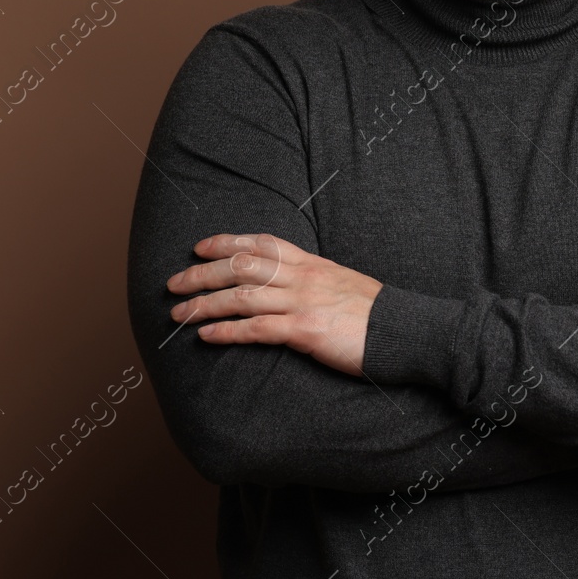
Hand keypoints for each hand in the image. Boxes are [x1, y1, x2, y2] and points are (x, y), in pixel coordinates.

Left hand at [167, 233, 382, 376]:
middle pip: (241, 266)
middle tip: (172, 284)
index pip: (261, 242)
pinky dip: (227, 331)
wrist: (405, 330)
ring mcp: (303, 302)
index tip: (199, 247)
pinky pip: (257, 328)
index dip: (226, 242)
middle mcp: (302, 277)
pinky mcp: (305, 331)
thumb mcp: (342, 283)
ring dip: (203, 305)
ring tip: (177, 315)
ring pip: (241, 297)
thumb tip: (290, 284)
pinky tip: (206, 335)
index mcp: (311, 263)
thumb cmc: (375, 313)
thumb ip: (314, 280)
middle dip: (201, 274)